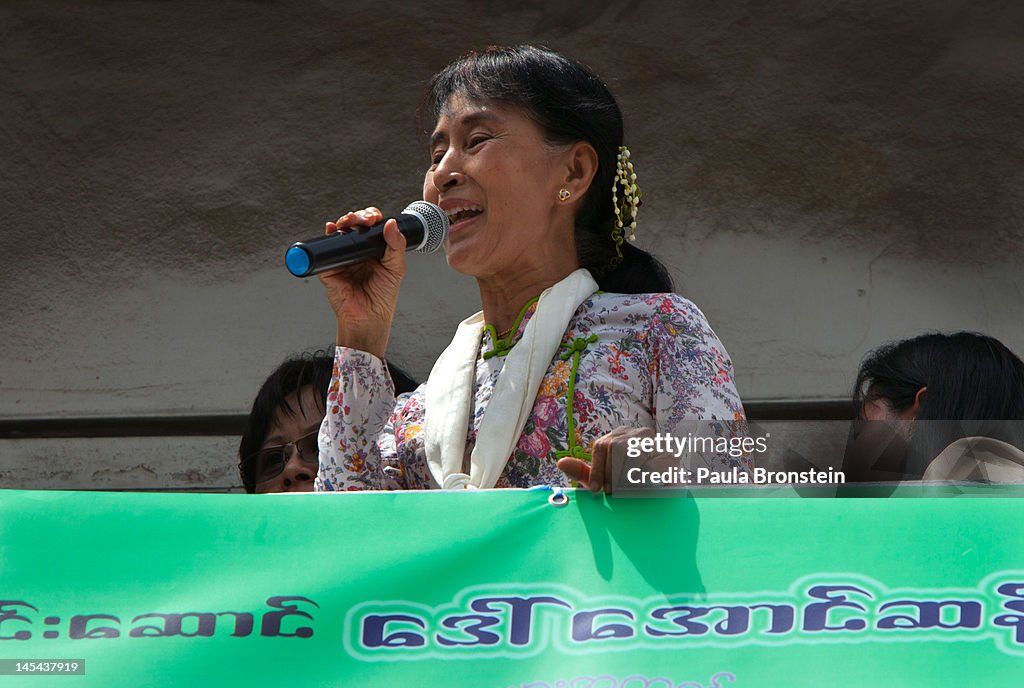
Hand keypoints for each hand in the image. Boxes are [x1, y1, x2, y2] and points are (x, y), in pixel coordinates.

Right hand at [319, 207, 405, 357]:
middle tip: (363, 219)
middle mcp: (358, 251)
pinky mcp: (329, 267)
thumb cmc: (383, 296)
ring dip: (343, 222)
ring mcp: (343, 257)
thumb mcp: (396, 268)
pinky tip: (331, 229)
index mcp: (374, 250)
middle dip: (357, 217)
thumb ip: (396, 246)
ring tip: (348, 221)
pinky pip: (326, 249)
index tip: (374, 217)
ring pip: (340, 233)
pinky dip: (327, 236)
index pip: (371, 227)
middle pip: (354, 225)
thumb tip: (392, 224)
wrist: (369, 318)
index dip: (371, 217)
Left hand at [557, 426, 677, 494]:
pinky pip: (652, 467)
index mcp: (621, 435)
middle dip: (612, 475)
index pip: (602, 445)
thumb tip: (560, 464)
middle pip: (616, 449)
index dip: (597, 469)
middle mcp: (639, 433)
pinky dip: (645, 480)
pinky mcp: (670, 456)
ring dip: (627, 479)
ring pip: (633, 456)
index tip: (597, 489)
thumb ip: (583, 472)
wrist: (664, 495)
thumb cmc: (629, 486)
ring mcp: (657, 442)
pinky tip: (645, 487)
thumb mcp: (603, 480)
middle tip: (614, 491)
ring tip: (629, 490)